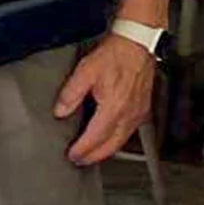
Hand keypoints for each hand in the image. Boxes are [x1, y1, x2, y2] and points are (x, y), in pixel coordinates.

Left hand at [54, 33, 155, 166]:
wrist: (137, 44)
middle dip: (94, 156)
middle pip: (110, 146)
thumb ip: (71, 94)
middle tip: (80, 160)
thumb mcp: (86, 71)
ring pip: (121, 141)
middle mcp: (128, 114)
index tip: (72, 155)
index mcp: (113, 108)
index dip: (82, 149)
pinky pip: (130, 132)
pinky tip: (111, 138)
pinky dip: (118, 140)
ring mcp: (138, 113)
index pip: (95, 138)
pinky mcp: (143, 109)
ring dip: (106, 150)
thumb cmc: (116, 54)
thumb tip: (60, 111)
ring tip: (93, 154)